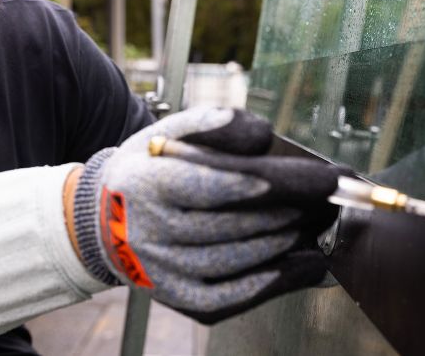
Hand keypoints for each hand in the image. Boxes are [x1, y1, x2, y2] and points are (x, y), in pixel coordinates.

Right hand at [72, 107, 345, 323]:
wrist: (105, 217)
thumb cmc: (150, 168)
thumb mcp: (170, 133)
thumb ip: (213, 125)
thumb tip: (259, 134)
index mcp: (146, 184)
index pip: (200, 187)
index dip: (242, 186)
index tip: (284, 182)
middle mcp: (147, 232)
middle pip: (223, 227)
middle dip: (279, 214)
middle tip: (319, 202)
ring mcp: (160, 270)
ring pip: (229, 263)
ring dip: (277, 246)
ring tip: (310, 226)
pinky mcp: (175, 296)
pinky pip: (225, 298)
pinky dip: (266, 284)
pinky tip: (297, 266)